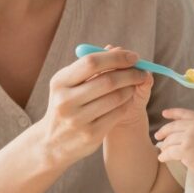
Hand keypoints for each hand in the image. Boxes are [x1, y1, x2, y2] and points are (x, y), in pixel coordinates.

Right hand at [39, 49, 149, 168]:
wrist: (52, 143)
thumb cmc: (66, 104)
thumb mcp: (69, 83)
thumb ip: (91, 66)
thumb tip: (118, 49)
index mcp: (60, 82)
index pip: (92, 62)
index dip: (116, 57)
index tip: (133, 56)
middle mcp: (66, 100)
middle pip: (107, 80)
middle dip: (130, 73)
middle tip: (141, 71)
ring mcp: (78, 119)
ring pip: (116, 98)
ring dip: (130, 89)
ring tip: (133, 86)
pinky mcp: (90, 134)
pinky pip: (118, 114)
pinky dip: (127, 104)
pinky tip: (127, 101)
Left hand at [154, 108, 193, 176]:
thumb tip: (186, 130)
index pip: (184, 113)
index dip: (173, 113)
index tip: (164, 113)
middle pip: (173, 127)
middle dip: (163, 131)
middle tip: (157, 136)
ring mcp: (190, 137)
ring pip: (170, 140)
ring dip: (164, 146)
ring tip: (162, 150)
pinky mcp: (185, 149)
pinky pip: (169, 152)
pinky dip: (164, 155)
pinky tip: (161, 158)